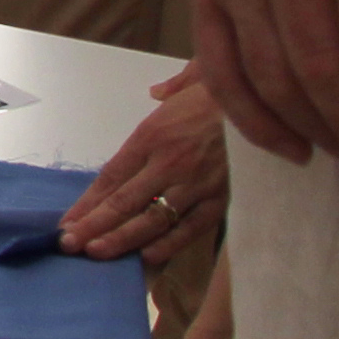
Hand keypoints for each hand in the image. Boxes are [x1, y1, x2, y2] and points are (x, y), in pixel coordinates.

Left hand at [59, 74, 226, 264]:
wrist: (270, 102)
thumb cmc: (229, 92)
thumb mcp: (191, 82)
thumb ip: (169, 92)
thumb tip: (157, 92)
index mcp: (152, 135)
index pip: (111, 177)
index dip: (87, 203)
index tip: (68, 222)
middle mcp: (169, 163)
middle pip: (123, 201)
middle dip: (93, 226)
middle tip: (69, 245)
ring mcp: (196, 184)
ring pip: (152, 219)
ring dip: (122, 239)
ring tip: (97, 253)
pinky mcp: (223, 199)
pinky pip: (191, 227)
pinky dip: (169, 243)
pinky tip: (147, 255)